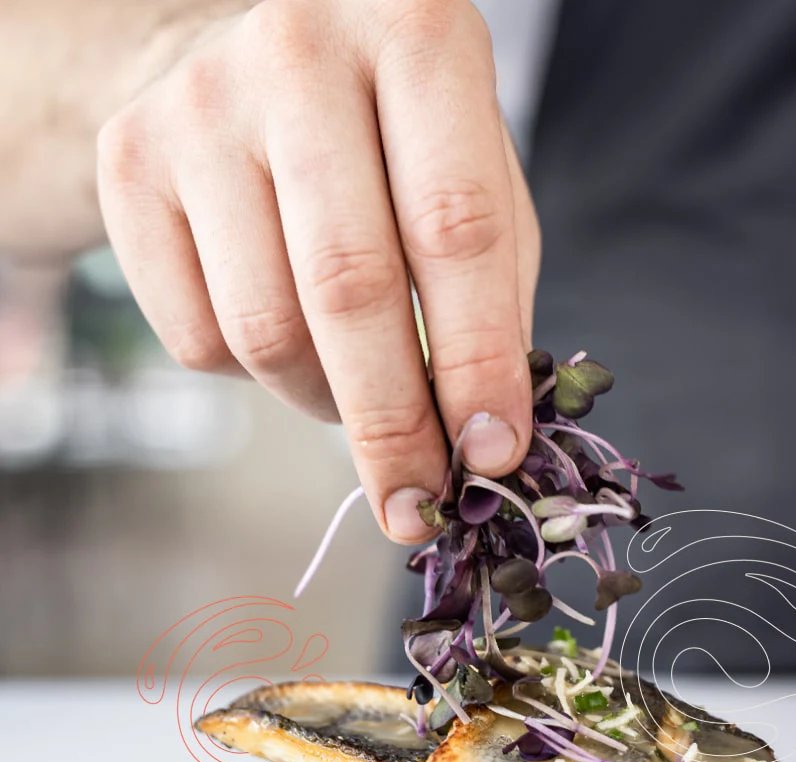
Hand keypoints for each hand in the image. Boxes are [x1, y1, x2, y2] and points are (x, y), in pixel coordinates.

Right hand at [96, 0, 538, 541]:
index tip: (490, 457)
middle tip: (415, 505)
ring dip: (324, 402)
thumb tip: (482, 433)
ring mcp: (199, 106)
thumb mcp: (476, 181)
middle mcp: (298, 51)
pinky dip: (256, 376)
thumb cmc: (393, 140)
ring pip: (265, 328)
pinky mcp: (128, 162)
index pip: (455, 230)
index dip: (477, 364)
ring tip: (355, 392)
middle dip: (391, 426)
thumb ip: (493, 292)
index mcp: (417, 34)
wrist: (249, 67)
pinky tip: (286, 332)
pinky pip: (199, 337)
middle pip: (347, 288)